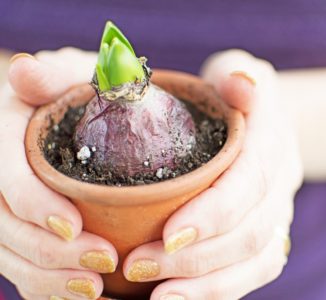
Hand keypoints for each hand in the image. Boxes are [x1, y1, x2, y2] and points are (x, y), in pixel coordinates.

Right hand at [0, 49, 117, 299]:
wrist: (80, 110)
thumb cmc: (81, 92)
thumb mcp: (72, 75)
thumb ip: (53, 76)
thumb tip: (25, 71)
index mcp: (6, 136)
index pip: (5, 175)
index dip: (32, 203)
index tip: (73, 226)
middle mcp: (1, 177)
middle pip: (6, 226)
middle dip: (50, 251)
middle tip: (103, 262)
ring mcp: (8, 210)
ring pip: (13, 256)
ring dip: (51, 279)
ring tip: (97, 289)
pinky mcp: (26, 232)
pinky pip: (27, 269)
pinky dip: (52, 289)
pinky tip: (92, 296)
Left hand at [122, 50, 302, 299]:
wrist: (263, 123)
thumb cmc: (235, 95)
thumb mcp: (236, 72)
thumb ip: (238, 75)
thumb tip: (242, 85)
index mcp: (274, 139)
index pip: (250, 180)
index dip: (214, 212)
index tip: (167, 235)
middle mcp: (282, 182)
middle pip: (252, 232)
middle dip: (197, 258)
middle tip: (139, 267)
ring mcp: (278, 212)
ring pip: (257, 261)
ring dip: (207, 285)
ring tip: (158, 297)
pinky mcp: (268, 233)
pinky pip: (254, 271)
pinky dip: (219, 290)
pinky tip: (179, 296)